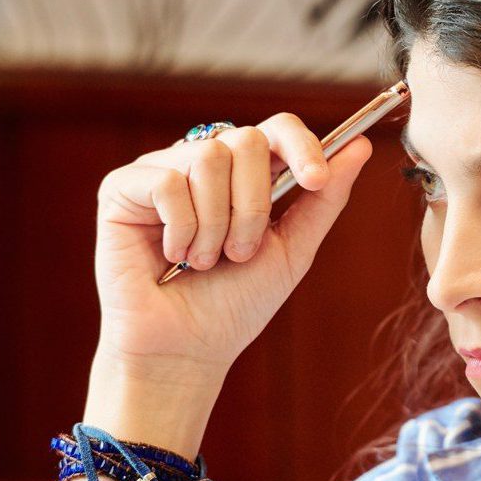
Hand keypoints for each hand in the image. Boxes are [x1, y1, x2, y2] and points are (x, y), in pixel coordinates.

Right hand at [91, 112, 372, 375]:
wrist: (185, 352)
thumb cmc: (234, 306)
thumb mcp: (291, 250)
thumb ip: (324, 198)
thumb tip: (359, 144)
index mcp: (243, 174)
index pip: (277, 128)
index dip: (302, 145)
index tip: (315, 180)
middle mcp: (200, 163)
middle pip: (247, 140)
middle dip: (254, 205)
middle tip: (240, 253)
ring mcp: (160, 171)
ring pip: (208, 158)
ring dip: (217, 224)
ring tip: (205, 261)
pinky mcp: (121, 188)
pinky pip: (167, 182)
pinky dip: (181, 229)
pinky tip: (172, 257)